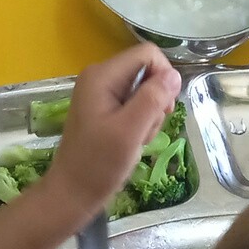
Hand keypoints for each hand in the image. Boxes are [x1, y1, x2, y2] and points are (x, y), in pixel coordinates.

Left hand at [42, 44, 182, 217]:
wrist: (73, 193)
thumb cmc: (99, 164)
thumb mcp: (130, 131)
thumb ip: (152, 99)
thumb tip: (175, 74)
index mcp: (102, 75)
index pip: (148, 54)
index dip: (164, 77)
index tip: (164, 109)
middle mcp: (100, 77)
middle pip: (147, 72)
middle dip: (156, 101)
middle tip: (144, 130)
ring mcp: (102, 93)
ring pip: (145, 91)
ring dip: (149, 116)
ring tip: (136, 139)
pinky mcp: (105, 109)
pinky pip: (135, 106)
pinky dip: (140, 123)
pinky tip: (131, 142)